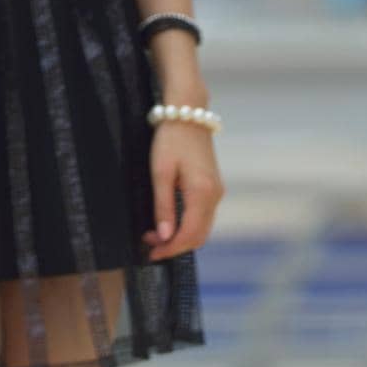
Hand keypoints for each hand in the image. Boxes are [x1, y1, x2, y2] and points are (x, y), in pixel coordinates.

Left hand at [143, 118, 223, 261]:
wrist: (188, 113)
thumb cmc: (171, 139)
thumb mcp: (160, 172)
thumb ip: (163, 206)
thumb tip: (164, 236)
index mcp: (202, 193)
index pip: (188, 235)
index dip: (170, 248)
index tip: (151, 253)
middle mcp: (214, 196)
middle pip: (198, 237)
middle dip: (175, 246)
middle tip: (150, 245)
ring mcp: (217, 192)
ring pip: (202, 229)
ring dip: (181, 237)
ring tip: (156, 234)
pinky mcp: (214, 188)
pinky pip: (203, 217)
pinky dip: (188, 226)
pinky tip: (170, 222)